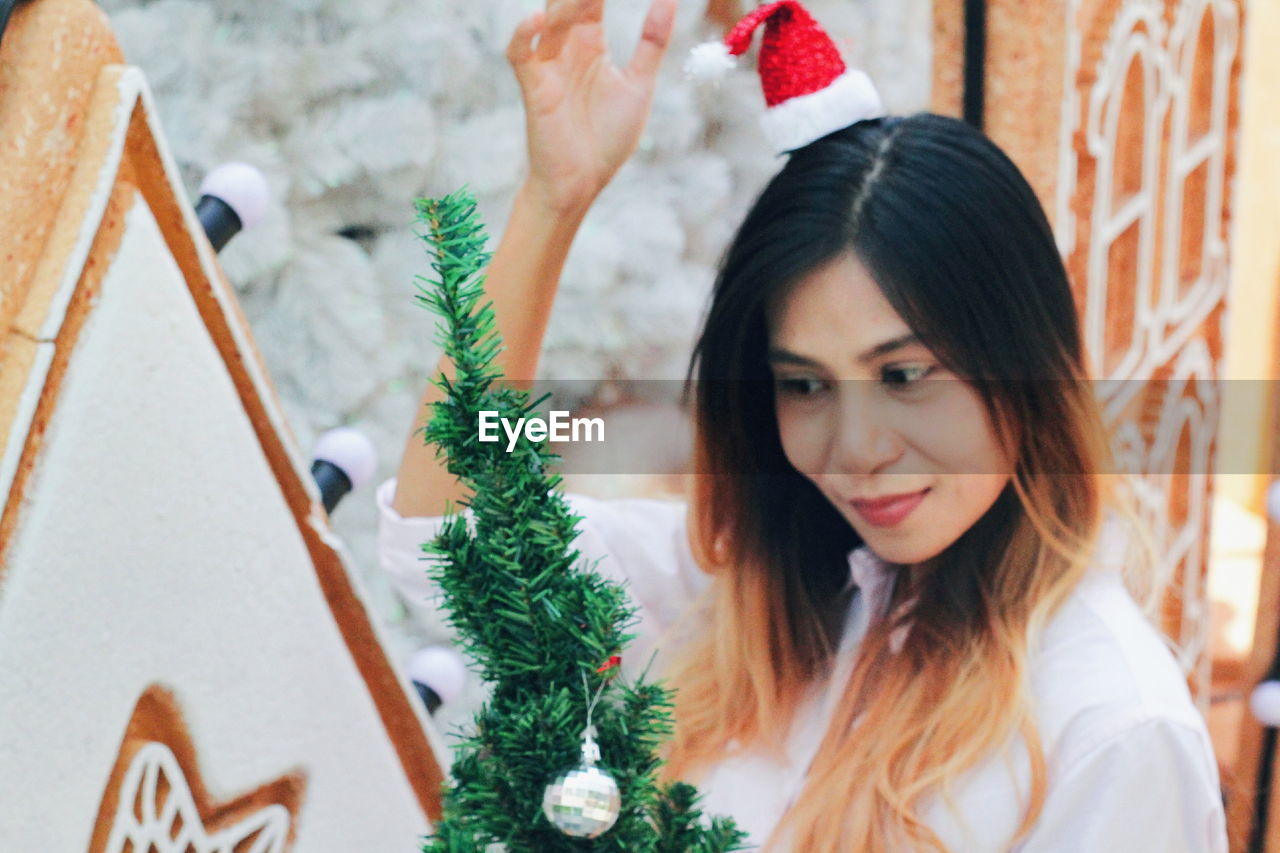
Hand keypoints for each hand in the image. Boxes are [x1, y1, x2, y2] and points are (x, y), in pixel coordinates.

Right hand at [505, 0, 677, 215]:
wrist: (581, 182)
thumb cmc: (606, 138)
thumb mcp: (638, 85)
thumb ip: (651, 42)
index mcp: (590, 42)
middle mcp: (566, 48)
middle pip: (567, 0)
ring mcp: (547, 66)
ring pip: (549, 20)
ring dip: (565, 5)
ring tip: (584, 0)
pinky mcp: (533, 88)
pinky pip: (519, 53)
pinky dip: (524, 34)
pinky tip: (542, 21)